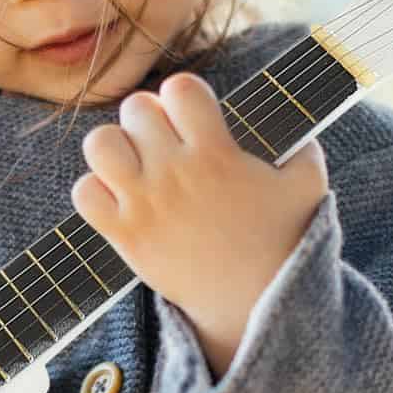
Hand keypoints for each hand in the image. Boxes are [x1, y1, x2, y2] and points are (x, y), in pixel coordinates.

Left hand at [71, 72, 328, 379]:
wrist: (250, 304)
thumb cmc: (280, 242)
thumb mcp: (308, 188)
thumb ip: (305, 149)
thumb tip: (299, 129)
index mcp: (217, 153)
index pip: (180, 88)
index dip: (183, 95)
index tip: (192, 116)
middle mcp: (175, 174)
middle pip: (135, 109)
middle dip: (149, 118)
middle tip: (163, 142)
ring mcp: (145, 205)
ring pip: (99, 144)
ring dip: (115, 147)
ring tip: (135, 165)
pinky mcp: (124, 236)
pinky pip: (84, 194)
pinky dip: (95, 191)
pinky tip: (121, 199)